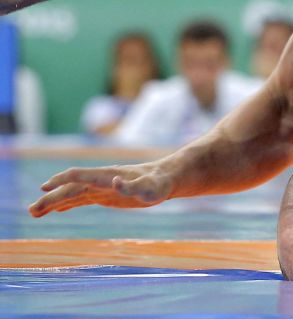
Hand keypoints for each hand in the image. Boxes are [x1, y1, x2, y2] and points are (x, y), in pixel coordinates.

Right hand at [28, 163, 173, 217]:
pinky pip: (82, 199)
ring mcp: (101, 188)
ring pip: (73, 194)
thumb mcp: (149, 188)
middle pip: (70, 188)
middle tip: (32, 211)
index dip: (62, 180)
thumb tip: (116, 181)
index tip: (45, 186)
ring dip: (54, 203)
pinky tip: (57, 210)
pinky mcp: (105, 195)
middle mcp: (101, 180)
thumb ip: (132, 186)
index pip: (79, 176)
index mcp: (108, 176)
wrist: (165, 179)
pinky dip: (68, 204)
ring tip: (35, 212)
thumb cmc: (158, 184)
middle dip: (51, 198)